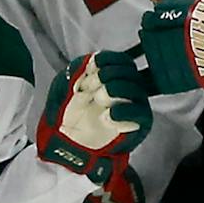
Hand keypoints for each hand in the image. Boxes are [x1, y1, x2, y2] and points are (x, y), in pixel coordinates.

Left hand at [37, 51, 153, 181]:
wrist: (66, 142)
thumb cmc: (66, 112)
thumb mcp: (65, 84)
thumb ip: (77, 68)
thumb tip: (91, 60)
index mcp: (113, 77)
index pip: (122, 61)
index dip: (108, 60)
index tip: (91, 66)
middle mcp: (128, 89)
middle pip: (130, 72)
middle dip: (108, 75)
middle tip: (89, 86)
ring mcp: (135, 105)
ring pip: (136, 89)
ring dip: (115, 89)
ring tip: (98, 98)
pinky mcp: (139, 124)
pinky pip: (139, 113)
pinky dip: (123, 112)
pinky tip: (107, 115)